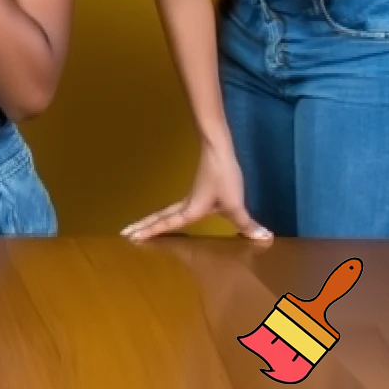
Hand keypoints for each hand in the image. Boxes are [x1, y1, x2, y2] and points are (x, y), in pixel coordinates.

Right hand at [120, 138, 272, 242]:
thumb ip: (246, 224)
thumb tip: (263, 238)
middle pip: (160, 217)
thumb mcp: (235, 203)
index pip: (167, 224)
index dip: (150, 231)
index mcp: (191, 210)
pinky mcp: (198, 192)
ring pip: (167, 212)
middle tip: (126, 233)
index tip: (130, 236)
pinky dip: (167, 215)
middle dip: (144, 226)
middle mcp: (187, 205)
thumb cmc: (222, 176)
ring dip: (153, 220)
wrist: (218, 150)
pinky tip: (175, 217)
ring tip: (142, 228)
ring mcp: (191, 197)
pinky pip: (177, 208)